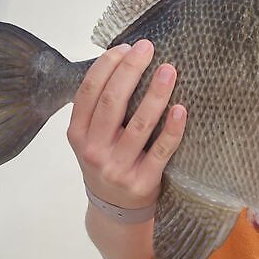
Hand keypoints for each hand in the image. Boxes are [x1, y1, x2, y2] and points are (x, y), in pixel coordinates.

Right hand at [67, 39, 185, 209]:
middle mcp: (94, 150)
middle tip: (148, 48)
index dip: (107, 66)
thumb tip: (123, 61)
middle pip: (112, 102)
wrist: (114, 210)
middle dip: (130, 70)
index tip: (126, 47)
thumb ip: (98, 108)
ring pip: (139, 124)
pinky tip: (181, 109)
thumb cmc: (106, 161)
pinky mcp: (143, 181)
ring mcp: (118, 167)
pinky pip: (161, 151)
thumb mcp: (89, 138)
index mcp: (77, 134)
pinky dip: (171, 129)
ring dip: (155, 94)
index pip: (89, 92)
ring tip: (168, 70)